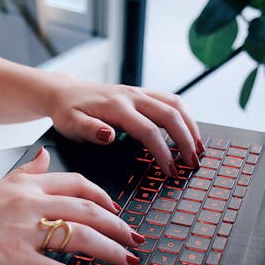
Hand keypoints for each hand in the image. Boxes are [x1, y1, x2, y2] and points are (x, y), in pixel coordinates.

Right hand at [0, 148, 142, 264]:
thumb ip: (24, 174)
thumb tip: (45, 156)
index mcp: (25, 186)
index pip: (77, 184)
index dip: (105, 198)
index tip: (117, 212)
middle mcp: (29, 203)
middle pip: (89, 210)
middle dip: (119, 226)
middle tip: (136, 241)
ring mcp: (24, 232)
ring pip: (82, 238)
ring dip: (112, 252)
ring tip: (129, 264)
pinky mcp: (16, 261)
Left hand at [47, 78, 203, 176]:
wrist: (65, 92)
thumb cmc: (68, 112)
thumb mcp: (71, 124)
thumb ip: (89, 130)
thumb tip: (109, 135)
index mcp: (117, 106)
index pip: (149, 131)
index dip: (163, 152)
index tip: (170, 172)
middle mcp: (132, 96)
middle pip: (170, 115)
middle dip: (186, 140)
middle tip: (193, 164)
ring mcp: (140, 93)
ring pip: (175, 104)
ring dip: (191, 126)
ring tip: (199, 149)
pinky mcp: (143, 94)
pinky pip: (171, 101)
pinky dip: (185, 116)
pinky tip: (190, 132)